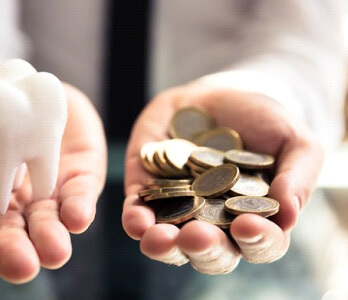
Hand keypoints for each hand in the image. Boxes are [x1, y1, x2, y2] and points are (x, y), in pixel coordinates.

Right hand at [0, 83, 105, 282]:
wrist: (9, 79)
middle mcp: (7, 205)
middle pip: (10, 236)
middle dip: (15, 252)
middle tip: (20, 266)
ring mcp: (42, 192)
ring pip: (46, 224)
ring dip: (51, 239)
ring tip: (55, 252)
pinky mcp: (73, 177)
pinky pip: (77, 196)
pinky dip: (78, 208)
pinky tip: (78, 216)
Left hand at [122, 82, 322, 273]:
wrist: (221, 95)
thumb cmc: (264, 122)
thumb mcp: (293, 141)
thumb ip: (298, 176)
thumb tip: (289, 215)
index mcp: (254, 220)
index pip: (259, 244)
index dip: (256, 241)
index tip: (248, 225)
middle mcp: (215, 224)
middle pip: (210, 253)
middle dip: (204, 249)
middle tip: (198, 236)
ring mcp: (178, 210)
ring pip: (169, 243)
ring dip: (163, 246)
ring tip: (160, 238)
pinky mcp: (147, 192)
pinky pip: (137, 214)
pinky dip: (135, 221)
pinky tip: (136, 220)